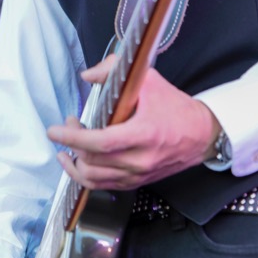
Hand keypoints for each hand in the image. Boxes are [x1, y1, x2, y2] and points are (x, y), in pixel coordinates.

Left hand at [47, 55, 220, 189]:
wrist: (202, 134)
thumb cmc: (176, 107)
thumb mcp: (149, 80)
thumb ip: (115, 70)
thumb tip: (88, 75)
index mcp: (143, 134)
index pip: (101, 142)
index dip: (74, 137)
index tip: (55, 130)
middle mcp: (140, 160)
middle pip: (93, 163)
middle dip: (72, 144)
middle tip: (68, 124)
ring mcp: (138, 174)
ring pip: (94, 180)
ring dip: (74, 164)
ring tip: (67, 148)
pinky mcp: (137, 182)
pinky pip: (104, 186)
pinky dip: (86, 176)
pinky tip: (79, 163)